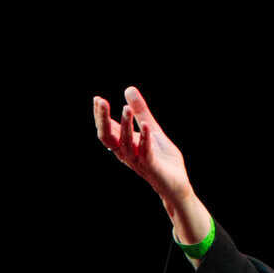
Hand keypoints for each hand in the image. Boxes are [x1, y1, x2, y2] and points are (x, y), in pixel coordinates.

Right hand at [93, 87, 208, 244]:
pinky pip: (146, 152)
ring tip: (126, 108)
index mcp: (124, 145)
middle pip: (108, 137)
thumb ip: (141, 111)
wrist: (176, 184)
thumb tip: (128, 89)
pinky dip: (146, 139)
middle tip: (101, 102)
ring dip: (125, 126)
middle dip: (102, 120)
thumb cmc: (162, 158)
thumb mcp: (152, 130)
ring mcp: (138, 161)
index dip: (100, 116)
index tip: (97, 99)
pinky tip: (146, 126)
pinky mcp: (152, 167)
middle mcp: (127, 153)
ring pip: (126, 144)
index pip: (107, 130)